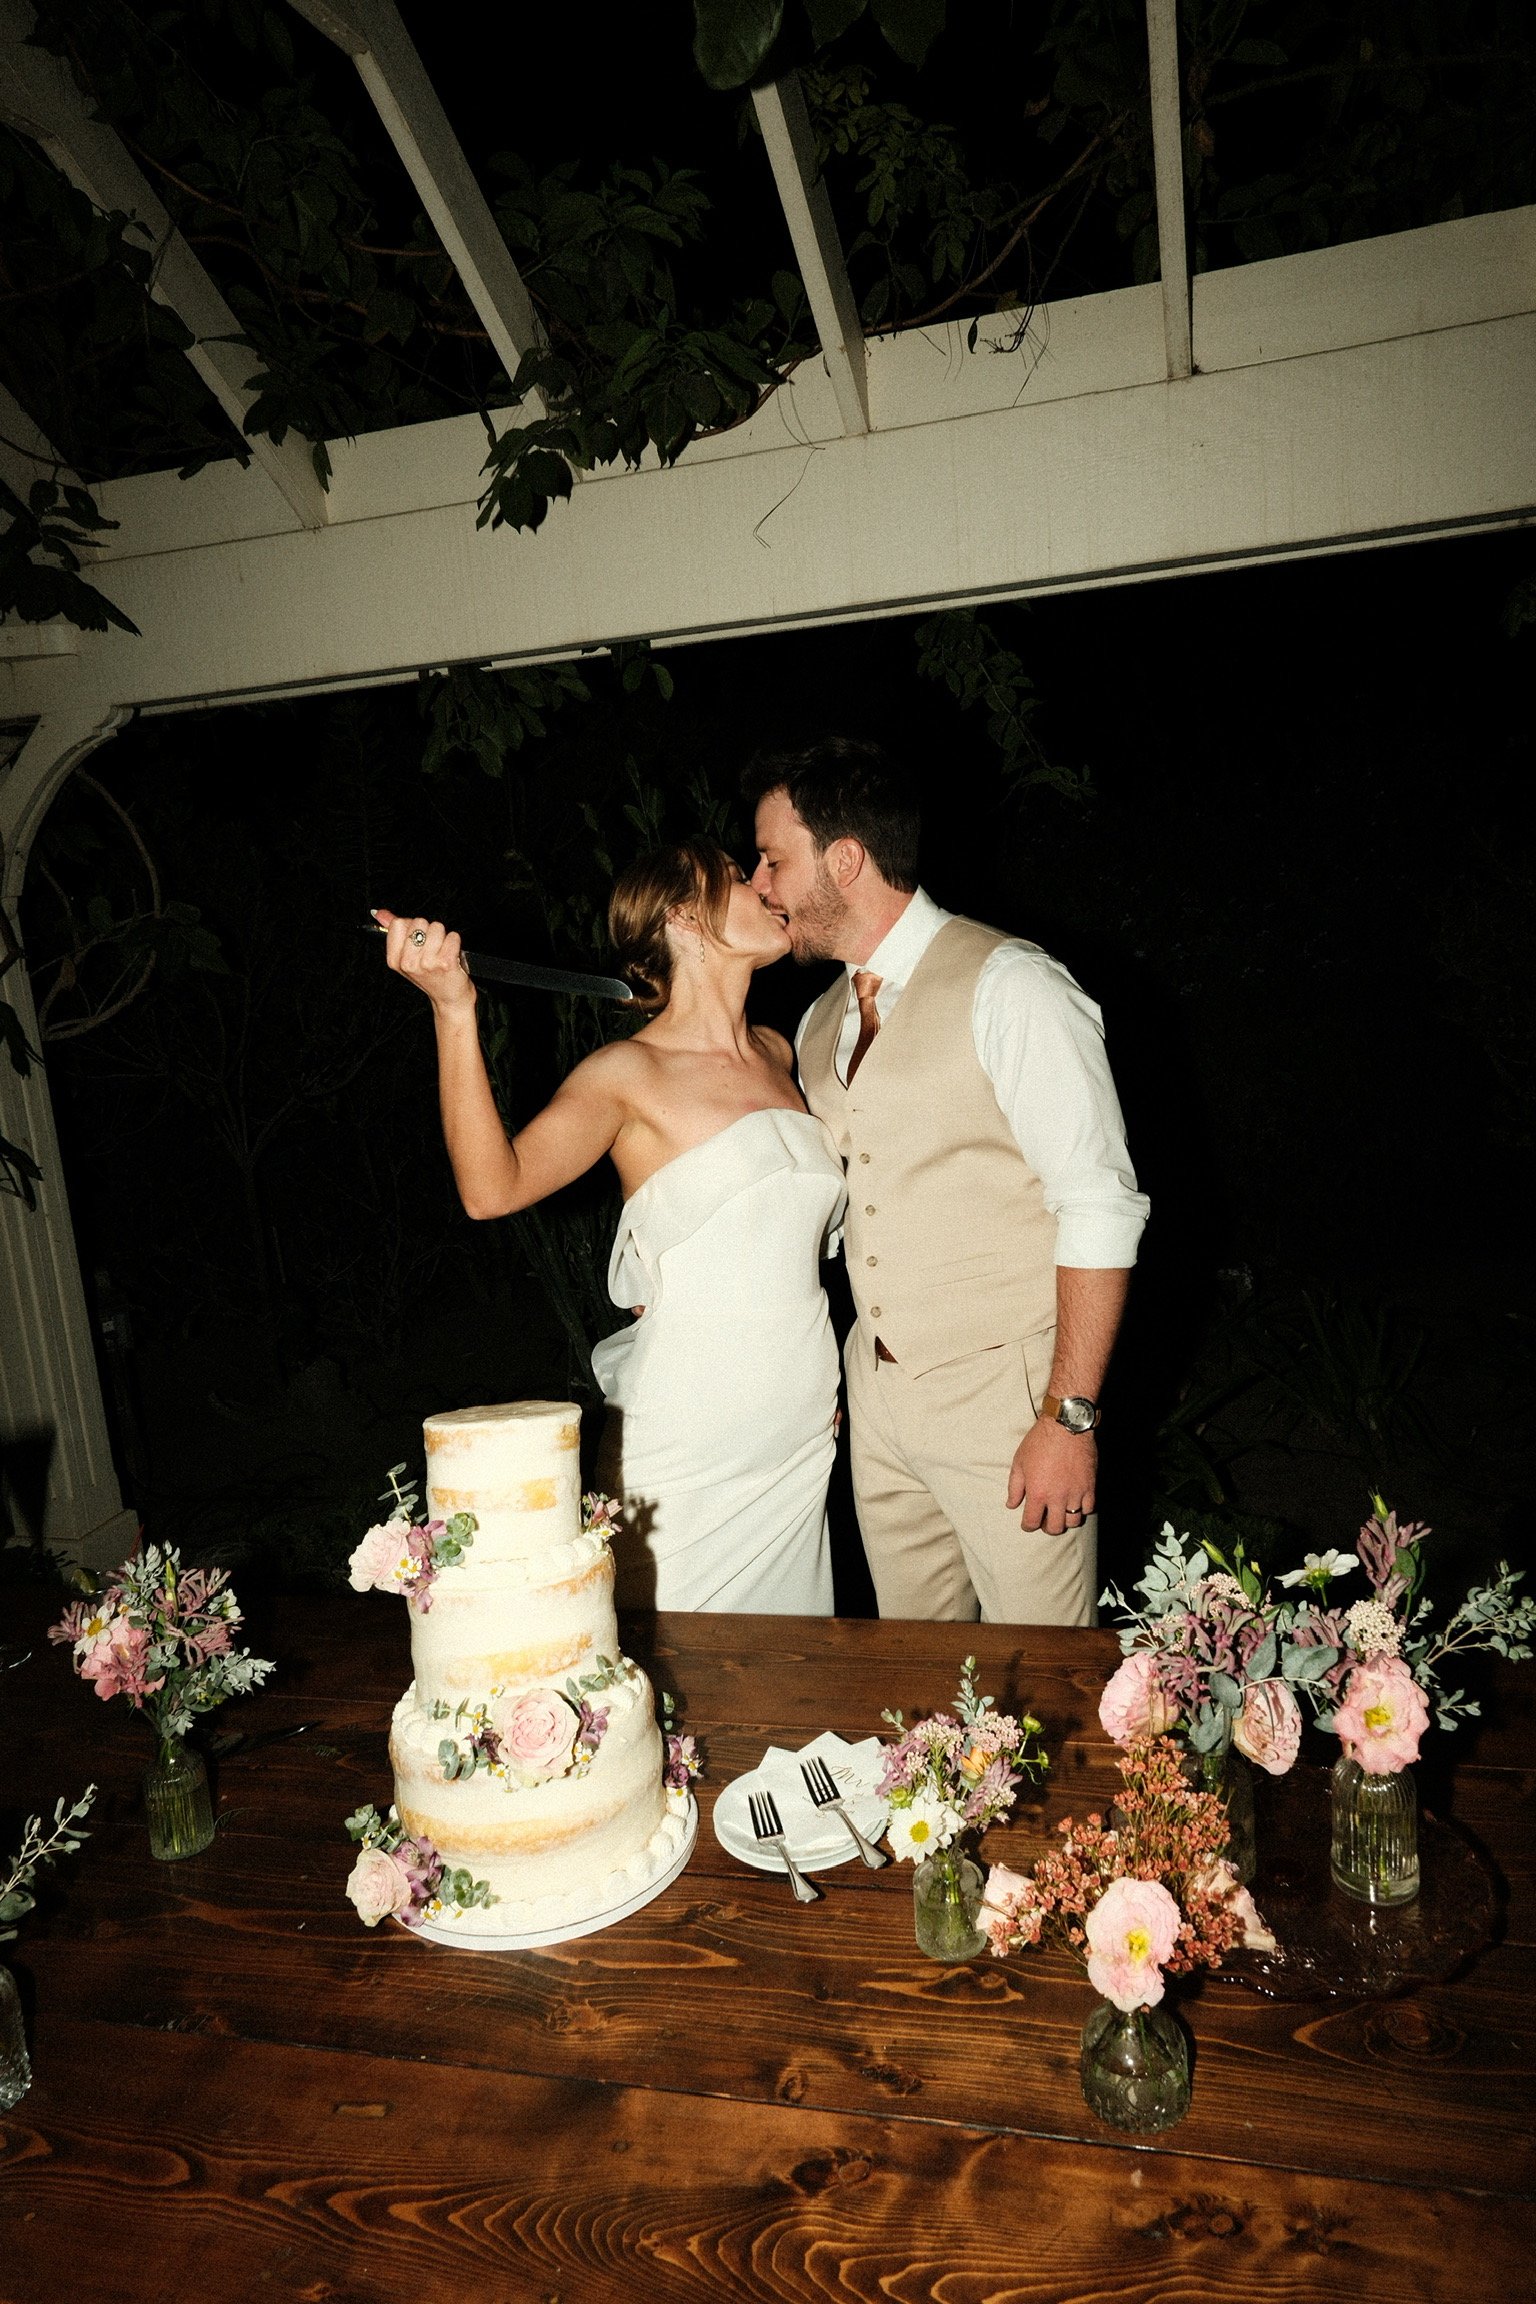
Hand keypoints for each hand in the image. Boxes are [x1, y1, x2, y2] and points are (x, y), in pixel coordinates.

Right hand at [374, 908, 473, 1013]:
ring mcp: (427, 963)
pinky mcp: (446, 962)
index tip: (418, 941)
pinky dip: (455, 943)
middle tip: (432, 950)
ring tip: (442, 953)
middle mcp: (408, 962)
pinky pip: (452, 936)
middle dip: (429, 931)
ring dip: (443, 937)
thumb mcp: (406, 957)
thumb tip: (380, 913)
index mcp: (394, 960)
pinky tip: (452, 956)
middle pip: (419, 922)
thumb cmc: (430, 977)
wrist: (450, 999)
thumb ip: (393, 932)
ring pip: (436, 927)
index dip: (412, 927)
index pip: (399, 923)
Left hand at [1006, 1417, 1095, 1536]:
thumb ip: (1014, 1487)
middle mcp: (1057, 1497)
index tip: (1027, 1523)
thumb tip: (1011, 1505)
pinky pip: (1089, 1508)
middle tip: (1045, 1520)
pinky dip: (1082, 1509)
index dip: (1028, 1526)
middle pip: (1054, 1528)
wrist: (1066, 1426)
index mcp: (1037, 1493)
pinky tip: (1076, 1502)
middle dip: (1047, 1527)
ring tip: (1060, 1512)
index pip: (1031, 1522)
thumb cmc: (1039, 1442)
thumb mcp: (1019, 1462)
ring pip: (1073, 1521)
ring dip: (1065, 1520)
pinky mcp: (1090, 1486)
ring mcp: (1075, 1493)